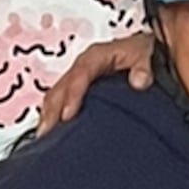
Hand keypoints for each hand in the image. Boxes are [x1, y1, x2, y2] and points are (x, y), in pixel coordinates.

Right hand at [37, 32, 154, 129]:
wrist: (138, 50)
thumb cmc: (138, 52)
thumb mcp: (144, 55)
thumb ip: (143, 67)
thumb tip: (140, 82)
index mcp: (95, 57)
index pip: (79, 74)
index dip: (72, 94)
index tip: (68, 114)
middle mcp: (81, 68)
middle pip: (60, 88)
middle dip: (52, 111)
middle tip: (48, 133)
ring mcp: (76, 79)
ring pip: (55, 97)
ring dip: (48, 116)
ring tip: (45, 137)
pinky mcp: (76, 89)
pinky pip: (59, 102)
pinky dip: (53, 117)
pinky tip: (51, 134)